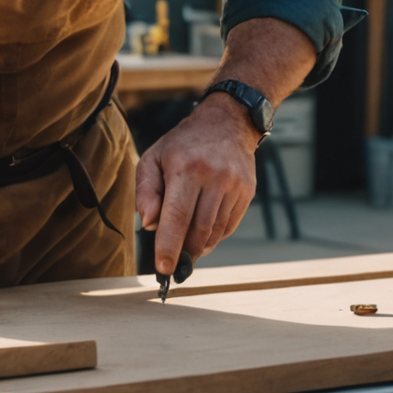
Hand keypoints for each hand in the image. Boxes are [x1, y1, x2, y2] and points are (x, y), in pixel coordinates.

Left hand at [136, 95, 258, 276]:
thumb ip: (145, 191)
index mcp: (186, 168)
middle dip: (184, 252)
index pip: (176, 217)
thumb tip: (148, 224)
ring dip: (199, 246)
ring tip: (186, 247)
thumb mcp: (153, 158)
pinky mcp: (247, 192)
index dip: (169, 246)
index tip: (163, 269)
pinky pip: (229, 226)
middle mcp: (214, 177)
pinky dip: (214, 236)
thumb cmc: (183, 145)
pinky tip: (203, 232)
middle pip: (198, 230)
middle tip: (173, 264)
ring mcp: (235, 185)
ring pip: (215, 232)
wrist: (227, 122)